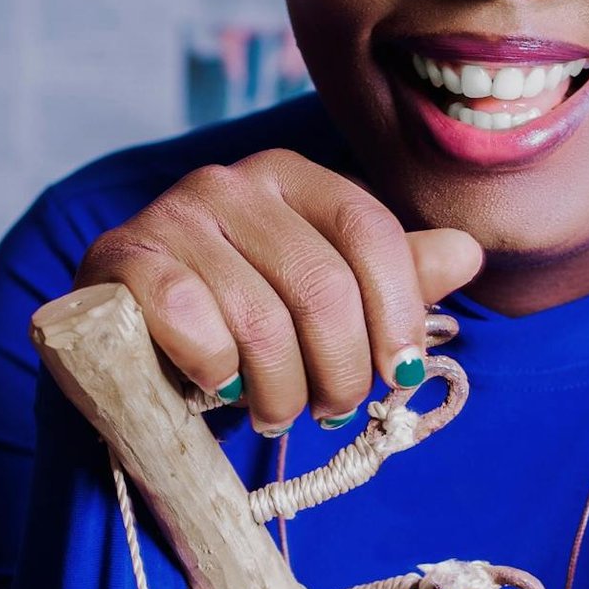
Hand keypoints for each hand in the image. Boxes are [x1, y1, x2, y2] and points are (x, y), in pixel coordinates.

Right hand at [78, 146, 483, 432]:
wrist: (123, 345)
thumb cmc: (234, 320)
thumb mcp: (316, 296)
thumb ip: (387, 276)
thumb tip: (466, 254)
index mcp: (291, 176)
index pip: (369, 231)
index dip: (398, 312)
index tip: (402, 375)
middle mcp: (231, 182)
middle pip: (321, 284)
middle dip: (341, 369)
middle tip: (334, 411)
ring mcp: (172, 216)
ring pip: (260, 320)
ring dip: (279, 391)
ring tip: (276, 412)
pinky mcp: (121, 259)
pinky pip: (191, 325)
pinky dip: (216, 373)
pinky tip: (218, 387)